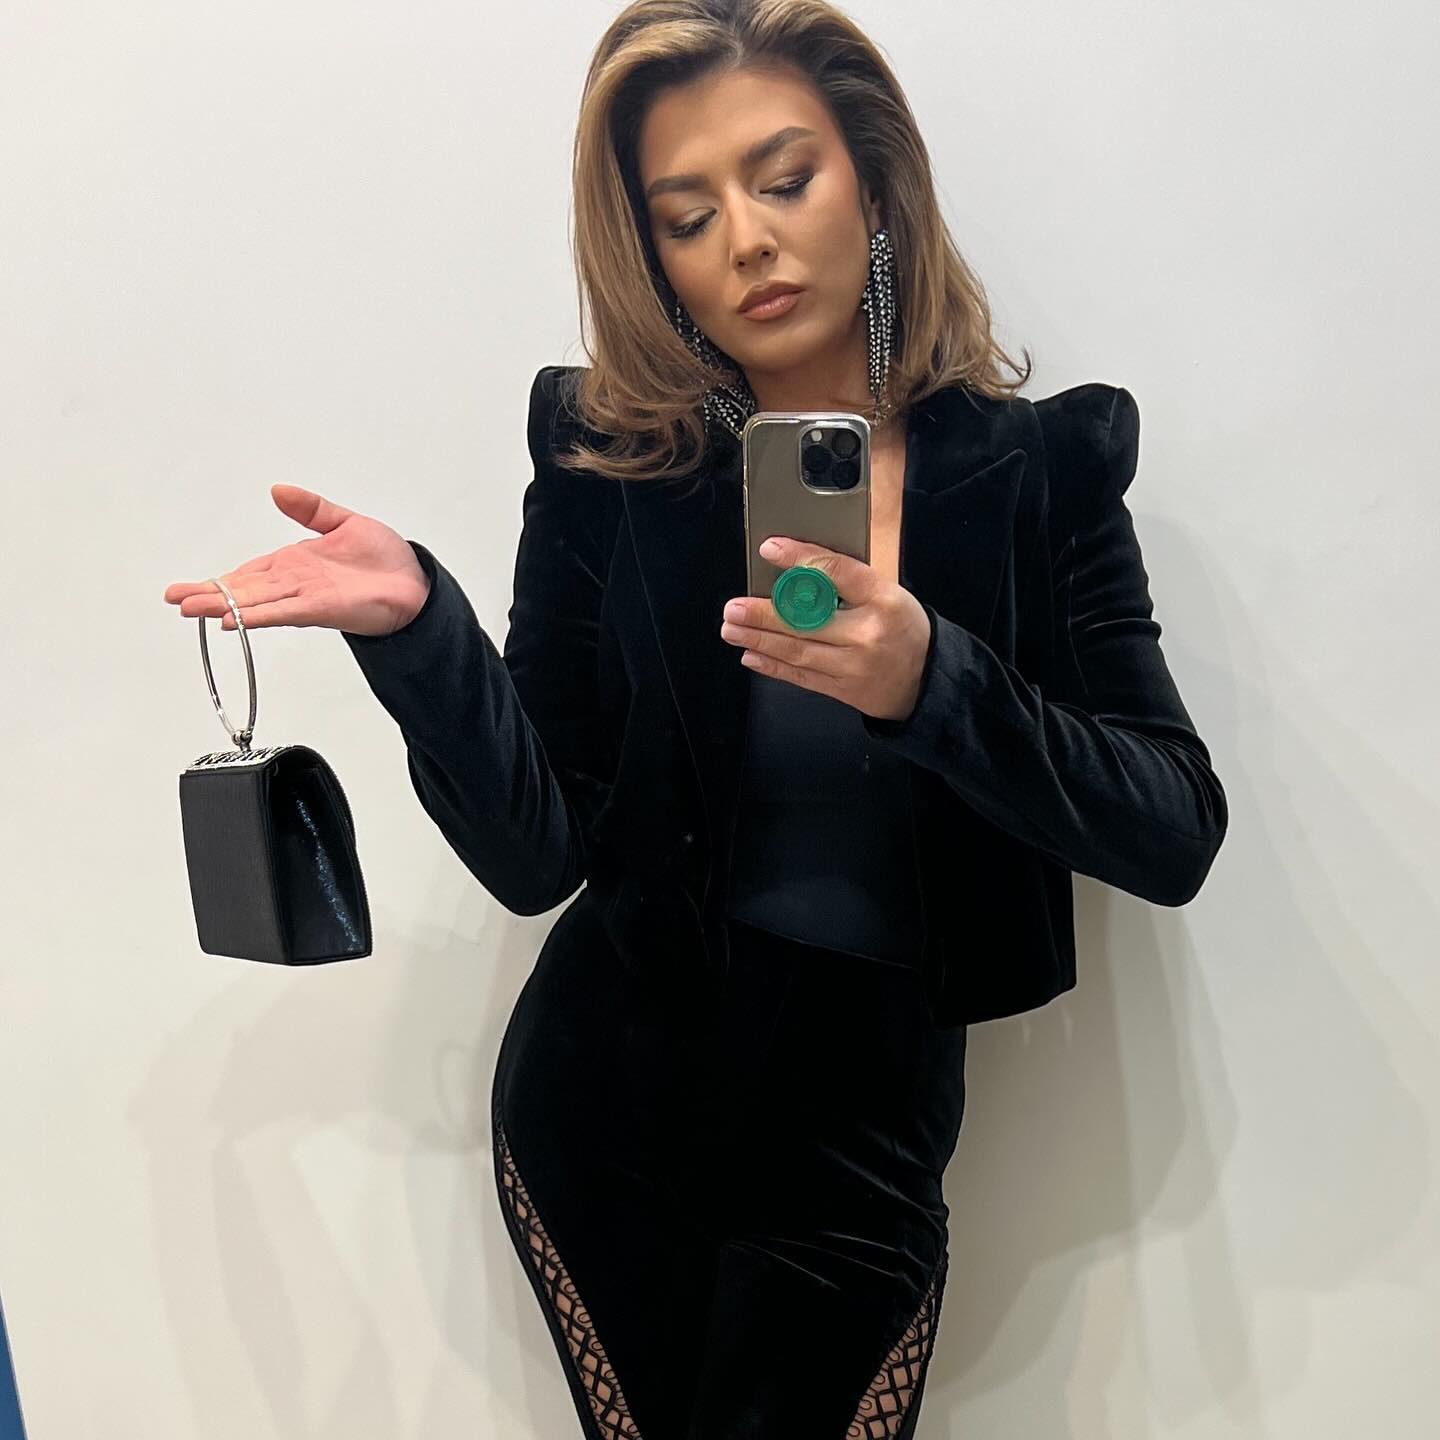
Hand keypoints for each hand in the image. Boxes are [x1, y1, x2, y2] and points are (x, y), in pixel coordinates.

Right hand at [161, 485, 431, 637]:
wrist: (415, 583)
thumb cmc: (384, 559)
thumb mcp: (343, 522)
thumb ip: (310, 509)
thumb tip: (278, 490)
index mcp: (293, 565)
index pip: (247, 573)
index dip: (216, 581)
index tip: (184, 589)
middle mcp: (294, 584)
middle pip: (243, 591)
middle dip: (208, 596)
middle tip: (175, 600)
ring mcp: (306, 598)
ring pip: (257, 603)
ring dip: (225, 607)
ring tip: (192, 610)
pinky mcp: (323, 609)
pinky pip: (285, 612)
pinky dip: (260, 615)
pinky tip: (236, 620)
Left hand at [719, 535, 932, 723]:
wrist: (926, 679)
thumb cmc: (902, 626)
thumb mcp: (888, 593)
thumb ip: (849, 583)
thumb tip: (796, 570)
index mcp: (883, 599)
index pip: (837, 572)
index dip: (800, 558)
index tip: (770, 549)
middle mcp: (867, 633)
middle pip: (808, 620)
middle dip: (764, 614)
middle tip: (733, 608)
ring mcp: (854, 666)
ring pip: (798, 651)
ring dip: (759, 640)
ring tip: (732, 630)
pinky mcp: (843, 690)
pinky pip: (801, 677)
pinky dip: (773, 666)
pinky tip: (750, 656)